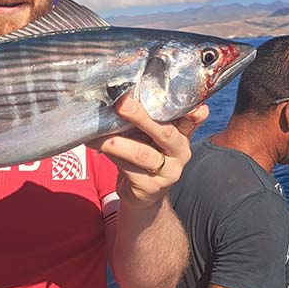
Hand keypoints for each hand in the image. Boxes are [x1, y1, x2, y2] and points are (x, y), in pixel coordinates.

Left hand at [88, 97, 208, 207]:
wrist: (142, 194)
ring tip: (97, 133)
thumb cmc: (145, 153)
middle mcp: (181, 153)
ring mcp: (168, 173)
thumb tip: (122, 92)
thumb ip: (148, 116)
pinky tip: (95, 145)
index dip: (193, 111)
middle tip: (121, 104)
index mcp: (183, 134)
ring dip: (117, 142)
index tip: (192, 105)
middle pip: (165, 133)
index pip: (192, 119)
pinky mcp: (149, 187)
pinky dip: (109, 155)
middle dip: (141, 117)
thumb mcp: (151, 135)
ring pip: (141, 154)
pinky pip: (127, 168)